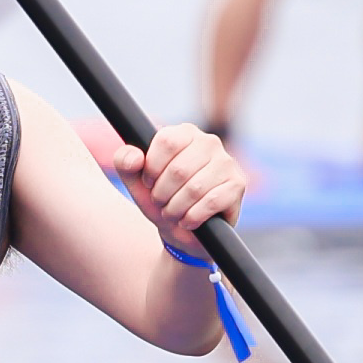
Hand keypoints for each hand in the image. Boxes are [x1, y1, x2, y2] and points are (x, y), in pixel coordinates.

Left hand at [103, 120, 248, 249]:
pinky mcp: (237, 185)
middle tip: (161, 202)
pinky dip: (193, 217)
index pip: (166, 141)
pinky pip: (212, 202)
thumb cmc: (160, 199)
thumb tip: (134, 157)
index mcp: (184, 133)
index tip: (149, 182)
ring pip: (194, 188)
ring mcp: (227, 163)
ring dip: (176, 209)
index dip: (152, 169)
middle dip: (162, 194)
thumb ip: (125, 162)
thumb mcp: (136, 182)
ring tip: (173, 213)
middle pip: (178, 169)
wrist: (180, 229)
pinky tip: (188, 220)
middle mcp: (209, 142)